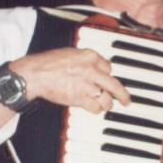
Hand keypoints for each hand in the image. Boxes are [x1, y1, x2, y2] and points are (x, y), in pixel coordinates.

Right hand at [11, 47, 130, 113]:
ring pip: (106, 98)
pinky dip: (96, 110)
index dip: (108, 75)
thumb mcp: (70, 53)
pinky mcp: (80, 98)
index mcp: (89, 56)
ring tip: (105, 105)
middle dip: (123, 95)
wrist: (35, 74)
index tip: (107, 80)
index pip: (109, 67)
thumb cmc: (48, 64)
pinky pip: (95, 107)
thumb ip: (84, 60)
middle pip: (114, 84)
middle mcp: (91, 69)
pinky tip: (93, 108)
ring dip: (106, 104)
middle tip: (127, 100)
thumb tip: (95, 66)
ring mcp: (86, 84)